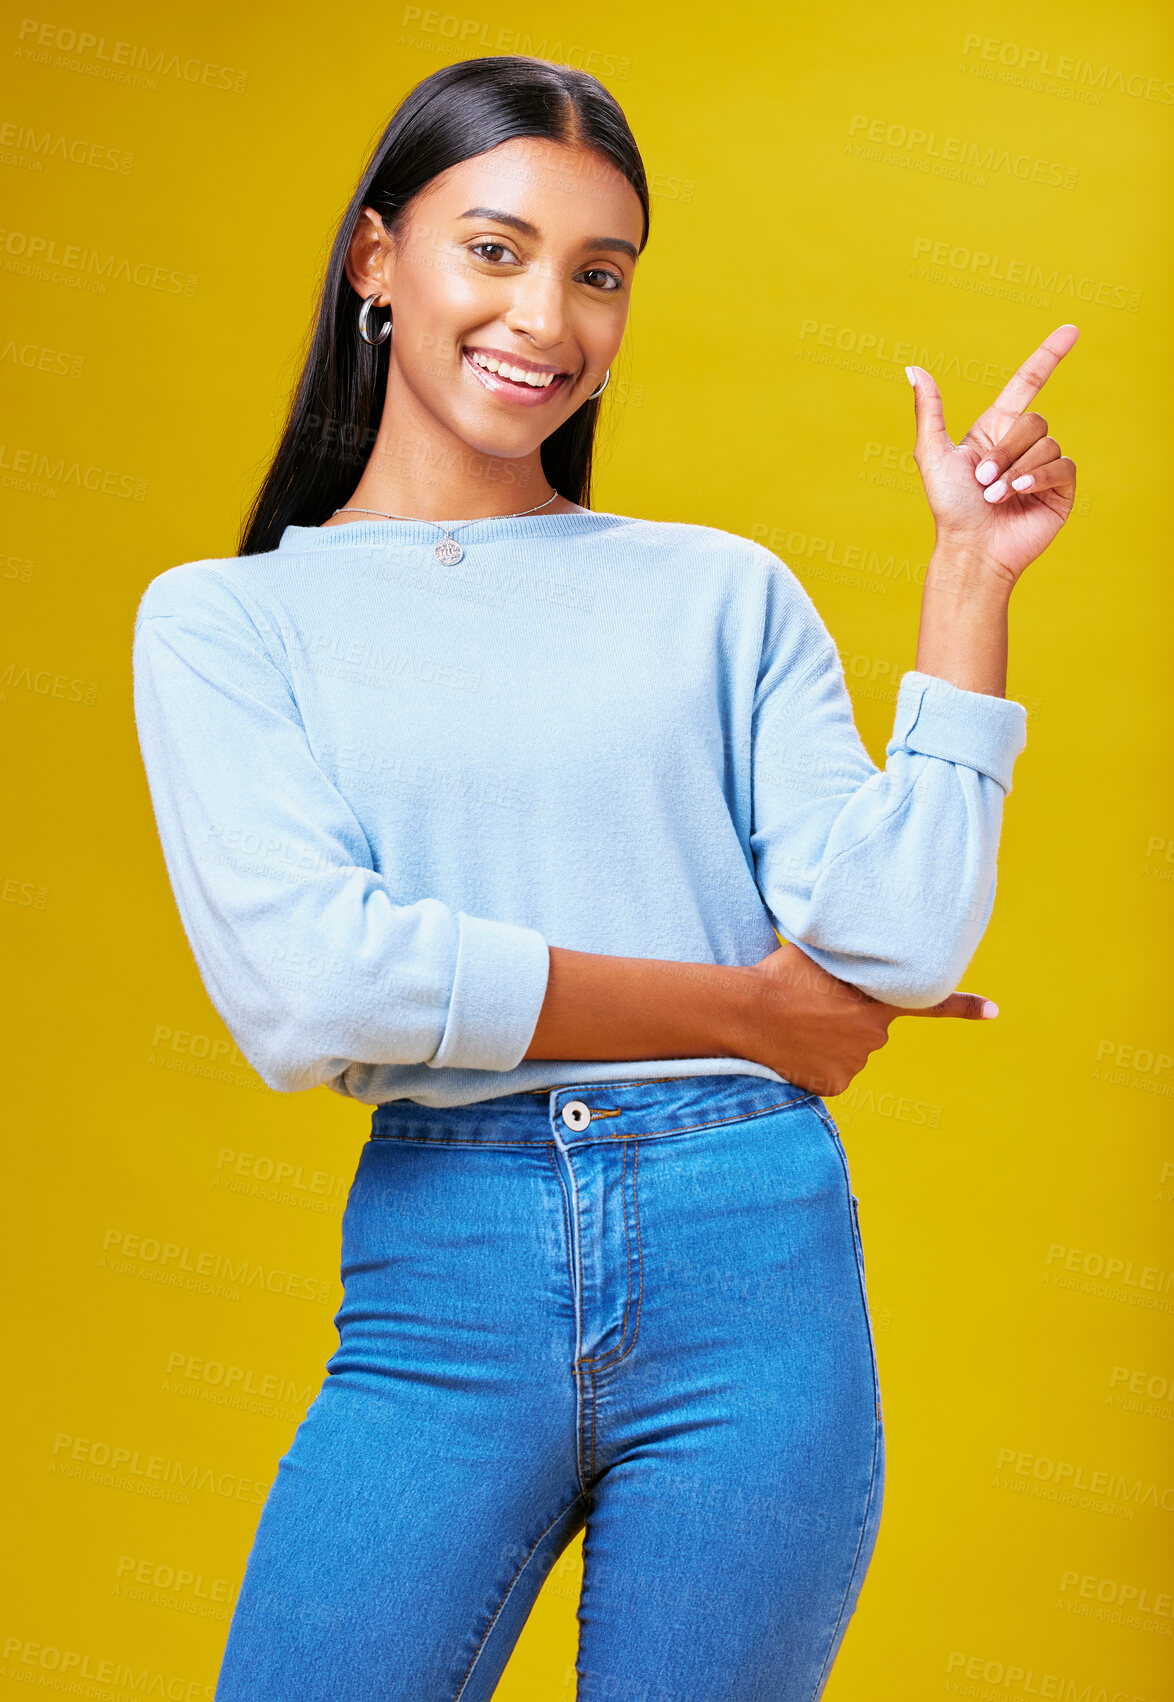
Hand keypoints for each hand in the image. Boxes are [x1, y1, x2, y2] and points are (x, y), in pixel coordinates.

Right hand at [745, 939, 995, 1096]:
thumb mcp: (824, 957)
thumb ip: (854, 961)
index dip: (965, 1007)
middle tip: (813, 1007)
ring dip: (829, 1040)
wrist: (750, 1012)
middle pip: (871, 1028)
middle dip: (850, 1020)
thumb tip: (864, 952)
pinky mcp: (835, 1085)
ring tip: (798, 1025)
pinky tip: (795, 1049)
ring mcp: (856, 1063)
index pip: (931, 1004)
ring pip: (849, 1051)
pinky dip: (816, 1064)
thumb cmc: (781, 976)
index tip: (994, 1012)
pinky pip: (831, 1073)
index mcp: (878, 1003)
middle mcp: (875, 1036)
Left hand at [908, 324, 1078, 586]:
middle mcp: (1022, 446)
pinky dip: (1038, 477)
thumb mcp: (933, 454)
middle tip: (982, 482)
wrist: (970, 549)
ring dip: (1016, 470)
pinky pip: (1063, 465)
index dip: (1049, 357)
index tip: (1072, 330)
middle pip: (1034, 421)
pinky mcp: (1061, 490)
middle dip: (1005, 450)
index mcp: (996, 431)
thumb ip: (929, 410)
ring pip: (1047, 443)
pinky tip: (1020, 494)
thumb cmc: (949, 507)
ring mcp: (1043, 468)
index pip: (1028, 384)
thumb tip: (914, 368)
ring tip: (995, 497)